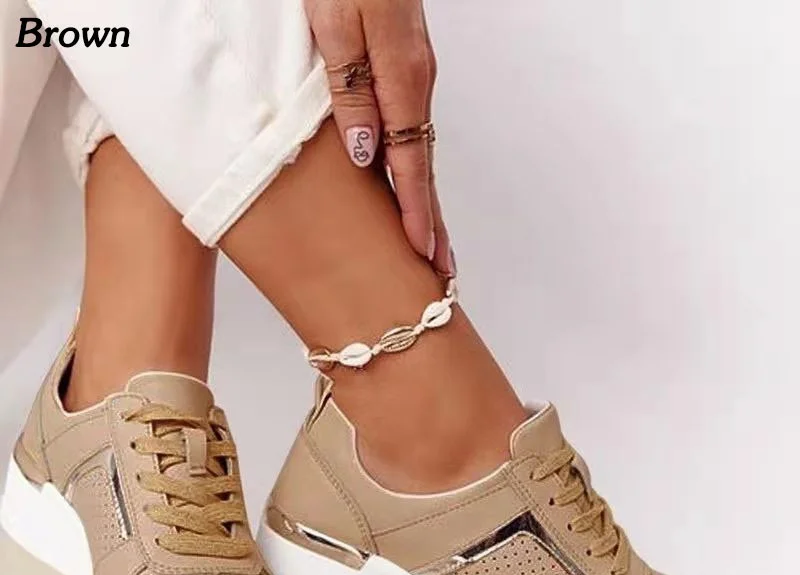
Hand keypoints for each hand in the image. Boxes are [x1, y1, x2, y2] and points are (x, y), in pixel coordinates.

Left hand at [305, 0, 453, 275]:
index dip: (416, 213)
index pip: (410, 165)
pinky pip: (412, 130)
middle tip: (441, 268)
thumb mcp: (335, 27)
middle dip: (433, 221)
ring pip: (420, 152)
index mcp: (401, 79)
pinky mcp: (402, 69)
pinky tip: (408, 185)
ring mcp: (412, 77)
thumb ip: (352, 91)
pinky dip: (414, 169)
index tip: (422, 255)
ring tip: (429, 242)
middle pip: (425, 168)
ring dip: (425, 200)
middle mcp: (414, 84)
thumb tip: (366, 155)